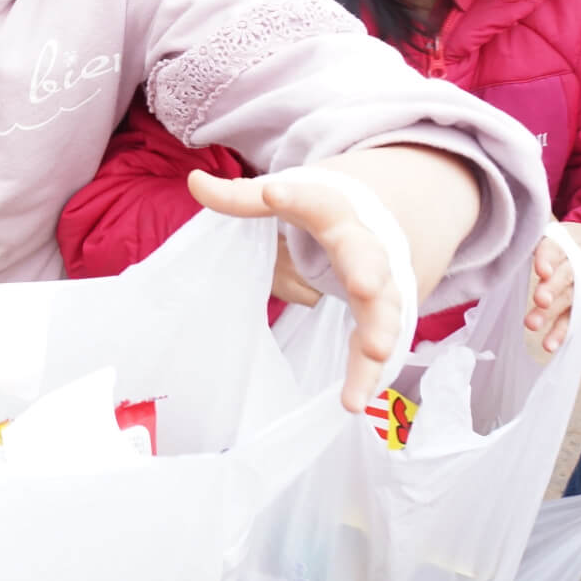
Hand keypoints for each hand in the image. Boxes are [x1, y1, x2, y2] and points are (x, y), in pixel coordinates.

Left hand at [191, 145, 479, 413]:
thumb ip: (241, 197)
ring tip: (375, 354)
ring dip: (380, 333)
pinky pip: (374, 347)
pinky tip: (353, 400)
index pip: (315, 201)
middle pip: (368, 259)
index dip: (296, 198)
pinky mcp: (380, 317)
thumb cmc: (323, 210)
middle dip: (368, 272)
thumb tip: (194, 181)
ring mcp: (380, 284)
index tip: (274, 193)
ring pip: (384, 309)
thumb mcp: (286, 197)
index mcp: (334, 211)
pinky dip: (367, 373)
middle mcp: (365, 246)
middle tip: (365, 286)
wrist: (386, 217)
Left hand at [529, 222, 580, 352]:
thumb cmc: (577, 243)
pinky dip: (563, 331)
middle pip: (566, 276)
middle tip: (540, 300)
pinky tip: (550, 344)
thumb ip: (541, 245)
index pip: (556, 248)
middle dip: (552, 289)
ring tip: (532, 324)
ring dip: (552, 314)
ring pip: (570, 299)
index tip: (542, 271)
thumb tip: (505, 254)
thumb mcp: (565, 235)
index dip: (548, 259)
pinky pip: (577, 317)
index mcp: (569, 242)